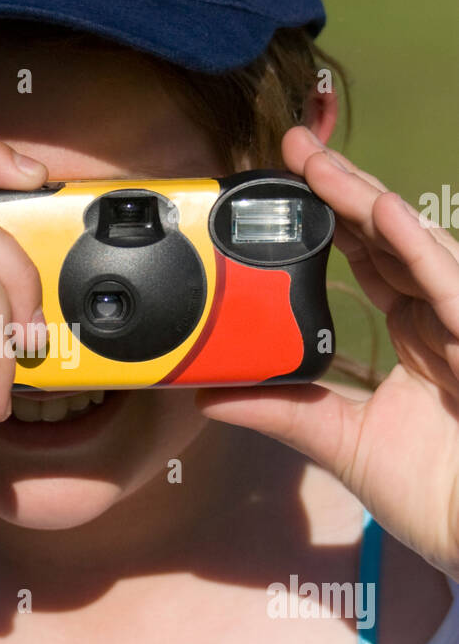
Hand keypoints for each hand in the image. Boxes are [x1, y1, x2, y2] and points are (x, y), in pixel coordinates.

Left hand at [197, 127, 458, 580]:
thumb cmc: (439, 496)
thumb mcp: (344, 446)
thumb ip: (283, 413)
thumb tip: (209, 395)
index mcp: (417, 333)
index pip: (372, 257)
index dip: (331, 217)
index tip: (283, 183)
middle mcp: (445, 317)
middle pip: (391, 236)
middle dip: (342, 188)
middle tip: (292, 146)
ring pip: (420, 248)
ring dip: (370, 204)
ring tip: (321, 168)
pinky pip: (454, 290)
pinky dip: (419, 250)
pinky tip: (384, 215)